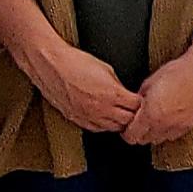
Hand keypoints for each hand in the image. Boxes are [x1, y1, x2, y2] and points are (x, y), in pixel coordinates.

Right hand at [19, 41, 139, 133]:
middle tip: (133, 110)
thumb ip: (118, 85)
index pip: (136, 107)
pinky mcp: (77, 119)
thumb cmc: (76, 62)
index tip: (140, 100)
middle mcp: (101, 109)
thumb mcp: (106, 69)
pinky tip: (105, 118)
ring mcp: (88, 116)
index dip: (140, 103)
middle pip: (127, 121)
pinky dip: (104, 125)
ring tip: (120, 114)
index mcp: (112, 94)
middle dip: (133, 115)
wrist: (52, 65)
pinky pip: (96, 129)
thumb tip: (125, 93)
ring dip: (119, 122)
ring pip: (113, 128)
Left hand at [125, 49, 192, 145]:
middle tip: (139, 121)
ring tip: (154, 119)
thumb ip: (139, 100)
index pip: (131, 135)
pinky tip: (167, 118)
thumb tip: (134, 108)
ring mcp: (177, 126)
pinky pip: (172, 135)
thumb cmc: (177, 72)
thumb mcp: (149, 83)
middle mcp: (164, 124)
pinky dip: (167, 130)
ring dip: (152, 132)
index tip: (127, 125)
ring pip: (157, 140)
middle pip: (143, 140)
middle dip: (138, 132)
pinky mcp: (188, 125)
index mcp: (151, 113)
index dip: (126, 131)